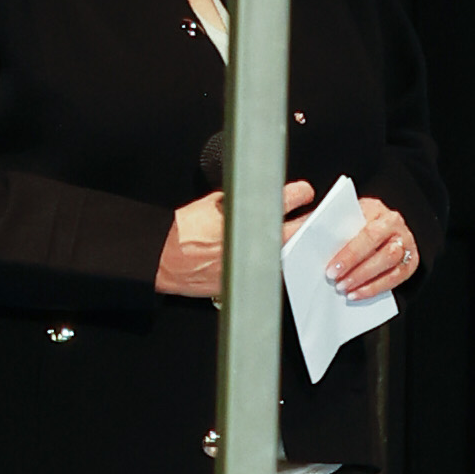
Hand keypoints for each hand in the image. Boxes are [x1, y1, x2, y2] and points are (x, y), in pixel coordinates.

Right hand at [155, 180, 318, 300]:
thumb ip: (237, 201)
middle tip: (309, 217)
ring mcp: (255, 264)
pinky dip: (269, 263)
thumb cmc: (182, 231)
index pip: (285, 200)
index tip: (304, 192)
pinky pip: (268, 271)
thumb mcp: (212, 203)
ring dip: (287, 244)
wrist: (165, 257)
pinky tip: (264, 258)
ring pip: (284, 253)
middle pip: (295, 230)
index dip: (298, 194)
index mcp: (247, 215)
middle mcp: (255, 241)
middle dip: (305, 222)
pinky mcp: (248, 281)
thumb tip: (252, 196)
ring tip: (286, 238)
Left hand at [328, 201, 421, 300]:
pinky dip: (375, 288)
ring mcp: (405, 242)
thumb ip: (325, 227)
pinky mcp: (410, 261)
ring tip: (345, 288)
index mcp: (375, 209)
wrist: (377, 232)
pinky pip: (396, 278)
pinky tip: (357, 293)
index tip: (331, 268)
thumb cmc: (352, 226)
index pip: (365, 232)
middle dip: (357, 268)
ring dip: (366, 279)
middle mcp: (394, 223)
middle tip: (336, 281)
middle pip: (380, 248)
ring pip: (390, 262)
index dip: (349, 253)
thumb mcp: (339, 220)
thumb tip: (300, 237)